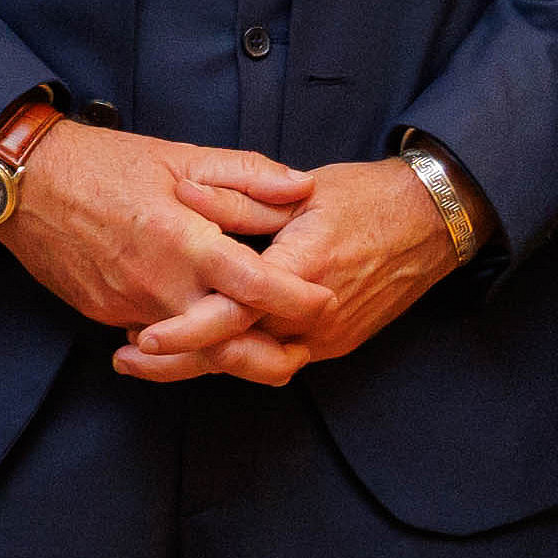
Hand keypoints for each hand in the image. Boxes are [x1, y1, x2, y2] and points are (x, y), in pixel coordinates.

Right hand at [0, 114, 320, 359]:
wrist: (27, 184)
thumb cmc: (105, 163)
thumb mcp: (181, 154)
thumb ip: (246, 176)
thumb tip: (301, 189)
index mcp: (184, 240)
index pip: (254, 284)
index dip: (297, 299)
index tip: (327, 301)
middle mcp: (158, 284)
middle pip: (227, 340)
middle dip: (270, 352)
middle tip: (302, 345)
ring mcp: (129, 307)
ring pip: (191, 346)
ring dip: (228, 347)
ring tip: (260, 338)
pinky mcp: (106, 315)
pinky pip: (157, 336)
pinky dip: (185, 335)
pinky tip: (202, 321)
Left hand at [120, 156, 465, 383]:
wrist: (432, 222)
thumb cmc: (366, 196)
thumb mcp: (300, 189)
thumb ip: (239, 197)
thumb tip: (182, 196)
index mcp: (304, 269)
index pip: (236, 313)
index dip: (188, 329)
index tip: (145, 336)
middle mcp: (317, 315)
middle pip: (238, 353)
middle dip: (179, 363)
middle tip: (125, 358)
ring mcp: (329, 336)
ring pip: (255, 366)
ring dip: (204, 367)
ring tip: (151, 360)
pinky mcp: (334, 344)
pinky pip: (279, 362)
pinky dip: (240, 361)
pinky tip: (203, 354)